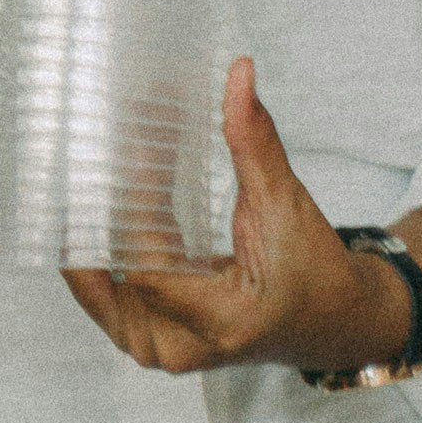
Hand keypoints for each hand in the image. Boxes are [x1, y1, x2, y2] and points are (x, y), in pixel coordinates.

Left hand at [62, 58, 409, 375]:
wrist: (331, 321)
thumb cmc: (314, 271)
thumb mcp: (287, 205)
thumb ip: (255, 143)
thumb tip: (239, 74)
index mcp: (219, 323)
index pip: (148, 265)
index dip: (134, 207)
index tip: (135, 147)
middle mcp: (178, 347)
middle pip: (111, 275)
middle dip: (102, 210)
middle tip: (94, 148)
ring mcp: (158, 348)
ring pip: (96, 284)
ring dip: (93, 228)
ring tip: (89, 168)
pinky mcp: (148, 337)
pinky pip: (106, 291)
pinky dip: (103, 246)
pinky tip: (100, 201)